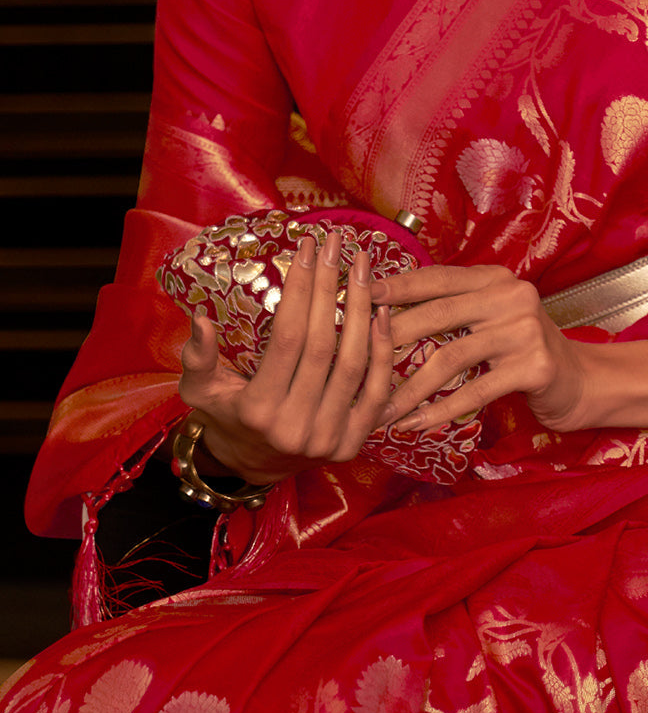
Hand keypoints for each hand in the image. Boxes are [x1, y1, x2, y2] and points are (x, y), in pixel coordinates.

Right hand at [178, 232, 394, 482]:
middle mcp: (295, 427)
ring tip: (362, 265)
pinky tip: (381, 312)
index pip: (287, 338)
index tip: (307, 248)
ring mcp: (328, 438)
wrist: (253, 468)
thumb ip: (198, 356)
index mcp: (258, 409)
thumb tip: (201, 318)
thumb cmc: (226, 417)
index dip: (301, 289)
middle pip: (324, 345)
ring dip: (362, 309)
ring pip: (354, 364)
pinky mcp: (353, 443)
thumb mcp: (198, 391)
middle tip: (337, 244)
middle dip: (332, 287)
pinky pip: (378, 391)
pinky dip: (384, 351)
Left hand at [373, 264, 588, 435]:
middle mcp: (511, 296)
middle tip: (353, 358)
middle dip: (390, 338)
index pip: (437, 278)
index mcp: (494, 278)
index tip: (358, 296)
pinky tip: (415, 425)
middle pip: (437, 315)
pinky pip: (473, 391)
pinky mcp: (533, 367)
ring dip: (409, 388)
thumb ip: (453, 309)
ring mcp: (524, 330)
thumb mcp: (491, 318)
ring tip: (380, 409)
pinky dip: (439, 411)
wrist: (579, 381)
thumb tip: (386, 313)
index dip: (397, 287)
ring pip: (450, 358)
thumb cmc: (522, 350)